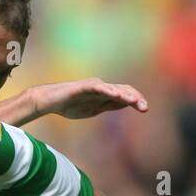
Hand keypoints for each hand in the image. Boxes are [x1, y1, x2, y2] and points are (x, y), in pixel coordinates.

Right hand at [29, 78, 147, 120]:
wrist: (50, 101)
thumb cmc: (70, 105)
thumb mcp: (95, 109)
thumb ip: (109, 105)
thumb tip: (125, 103)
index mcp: (105, 94)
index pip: (125, 94)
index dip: (136, 100)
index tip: (145, 109)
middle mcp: (102, 87)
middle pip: (123, 90)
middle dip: (135, 98)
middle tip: (145, 108)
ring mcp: (93, 86)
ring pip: (113, 88)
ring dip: (125, 95)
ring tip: (134, 101)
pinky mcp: (83, 86)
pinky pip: (98, 87)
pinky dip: (108, 90)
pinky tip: (116, 95)